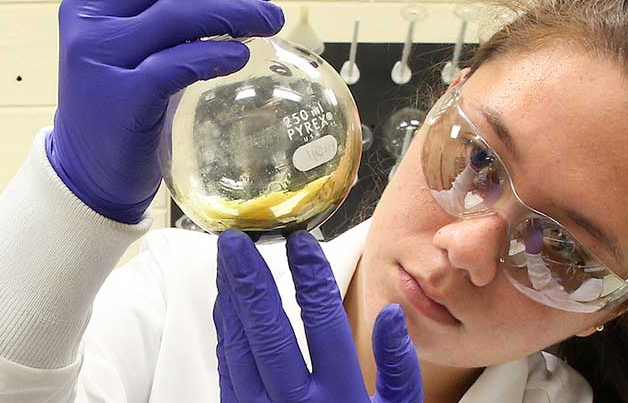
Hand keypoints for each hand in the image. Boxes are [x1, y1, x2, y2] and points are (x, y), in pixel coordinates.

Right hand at [47, 0, 284, 223]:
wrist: (89, 168)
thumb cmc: (124, 93)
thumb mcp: (129, 37)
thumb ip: (164, 0)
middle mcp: (88, 18)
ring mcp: (99, 58)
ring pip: (180, 13)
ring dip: (238, 11)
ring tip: (269, 19)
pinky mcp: (119, 98)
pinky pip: (179, 63)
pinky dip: (218, 53)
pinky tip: (241, 54)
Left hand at [215, 231, 421, 402]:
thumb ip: (401, 370)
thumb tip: (391, 315)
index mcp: (341, 400)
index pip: (323, 326)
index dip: (311, 279)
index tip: (301, 242)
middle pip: (268, 334)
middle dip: (251, 282)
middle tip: (235, 241)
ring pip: (240, 351)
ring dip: (231, 304)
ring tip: (227, 264)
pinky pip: (229, 374)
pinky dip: (226, 336)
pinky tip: (226, 308)